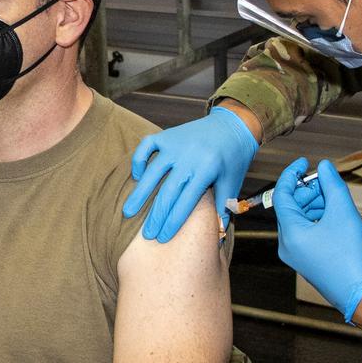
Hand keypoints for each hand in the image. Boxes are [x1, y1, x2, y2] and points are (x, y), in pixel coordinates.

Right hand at [124, 106, 258, 242]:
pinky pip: (146, 146)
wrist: (233, 125)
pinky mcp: (167, 135)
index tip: (163, 238)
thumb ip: (222, 207)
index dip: (173, 222)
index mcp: (207, 169)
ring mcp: (176, 144)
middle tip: (146, 234)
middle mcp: (189, 156)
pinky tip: (137, 177)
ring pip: (152, 172)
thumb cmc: (233, 158)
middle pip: (167, 191)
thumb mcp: (232, 182)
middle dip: (155, 215)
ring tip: (128, 212)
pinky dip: (138, 161)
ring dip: (139, 194)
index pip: (186, 202)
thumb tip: (217, 234)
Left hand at [273, 157, 361, 322]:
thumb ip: (332, 184)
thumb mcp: (343, 212)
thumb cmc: (351, 256)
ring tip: (335, 201)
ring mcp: (296, 254)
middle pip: (291, 207)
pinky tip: (335, 216)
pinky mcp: (306, 260)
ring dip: (315, 205)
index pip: (281, 195)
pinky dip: (317, 219)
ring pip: (299, 219)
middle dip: (309, 191)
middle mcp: (287, 245)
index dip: (292, 175)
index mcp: (290, 233)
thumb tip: (324, 166)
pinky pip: (306, 231)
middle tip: (328, 184)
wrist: (361, 293)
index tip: (304, 162)